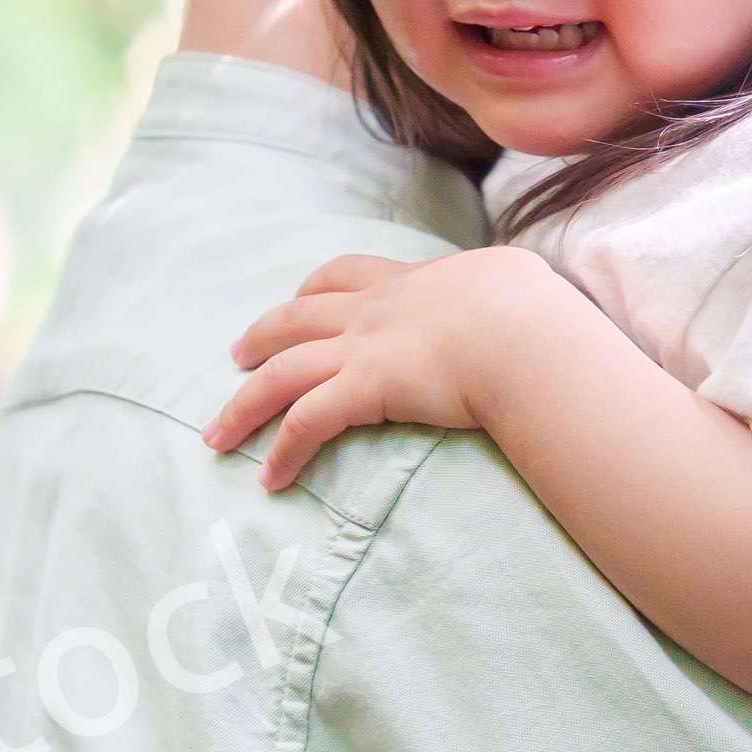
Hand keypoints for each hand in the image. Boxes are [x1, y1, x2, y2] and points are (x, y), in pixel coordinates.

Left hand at [206, 247, 544, 486]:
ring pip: (280, 373)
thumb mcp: (510, 283)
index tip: (297, 298)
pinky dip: (282, 451)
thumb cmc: (532, 310)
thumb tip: (522, 298)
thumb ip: (497, 292)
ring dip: (244, 405)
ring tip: (219, 434)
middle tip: (235, 356)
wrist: (524, 331)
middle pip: (294, 319)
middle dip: (259, 337)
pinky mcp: (364, 389)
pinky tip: (270, 477)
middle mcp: (373, 311)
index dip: (313, 289)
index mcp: (408, 283)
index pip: (345, 274)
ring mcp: (362, 348)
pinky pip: (306, 422)